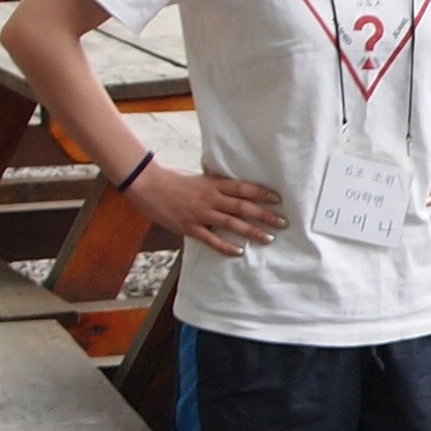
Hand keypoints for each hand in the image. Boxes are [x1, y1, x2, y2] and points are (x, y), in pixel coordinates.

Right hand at [137, 163, 285, 255]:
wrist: (148, 185)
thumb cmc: (174, 180)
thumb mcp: (200, 179)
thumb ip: (217, 185)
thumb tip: (237, 190)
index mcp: (214, 184)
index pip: (243, 188)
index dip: (261, 193)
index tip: (278, 199)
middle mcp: (210, 198)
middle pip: (243, 207)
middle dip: (265, 215)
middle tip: (282, 222)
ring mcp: (200, 213)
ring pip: (232, 224)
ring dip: (252, 231)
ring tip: (268, 238)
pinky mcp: (189, 227)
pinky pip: (211, 239)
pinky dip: (226, 246)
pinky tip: (239, 252)